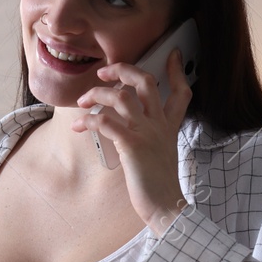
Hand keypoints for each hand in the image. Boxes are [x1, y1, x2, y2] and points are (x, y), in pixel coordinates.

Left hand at [70, 47, 191, 235]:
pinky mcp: (132, 146)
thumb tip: (126, 127)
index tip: (174, 55)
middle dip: (122, 70)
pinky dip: (90, 120)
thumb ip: (151, 136)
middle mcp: (160, 125)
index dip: (177, 71)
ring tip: (84, 102)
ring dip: (97, 94)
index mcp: (168, 127)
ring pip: (121, 96)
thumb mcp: (161, 154)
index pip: (181, 92)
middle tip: (104, 73)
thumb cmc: (158, 186)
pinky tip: (81, 126)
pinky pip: (107, 122)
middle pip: (146, 82)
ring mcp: (147, 134)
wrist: (166, 207)